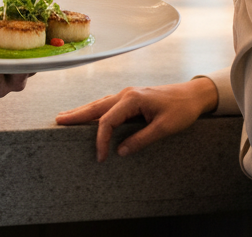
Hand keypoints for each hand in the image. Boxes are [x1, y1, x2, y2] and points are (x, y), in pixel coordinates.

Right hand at [55, 79, 218, 160]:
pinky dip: (95, 110)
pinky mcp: (131, 99)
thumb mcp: (164, 128)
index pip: (108, 120)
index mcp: (132, 99)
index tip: (101, 157)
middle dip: (77, 114)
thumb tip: (120, 152)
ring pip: (100, 104)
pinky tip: (89, 115)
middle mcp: (126, 94)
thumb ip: (141, 139)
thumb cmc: (180, 110)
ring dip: (83, 111)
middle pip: (96, 106)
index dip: (101, 139)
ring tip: (66, 117)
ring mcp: (127, 95)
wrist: (193, 95)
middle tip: (58, 121)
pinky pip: (108, 105)